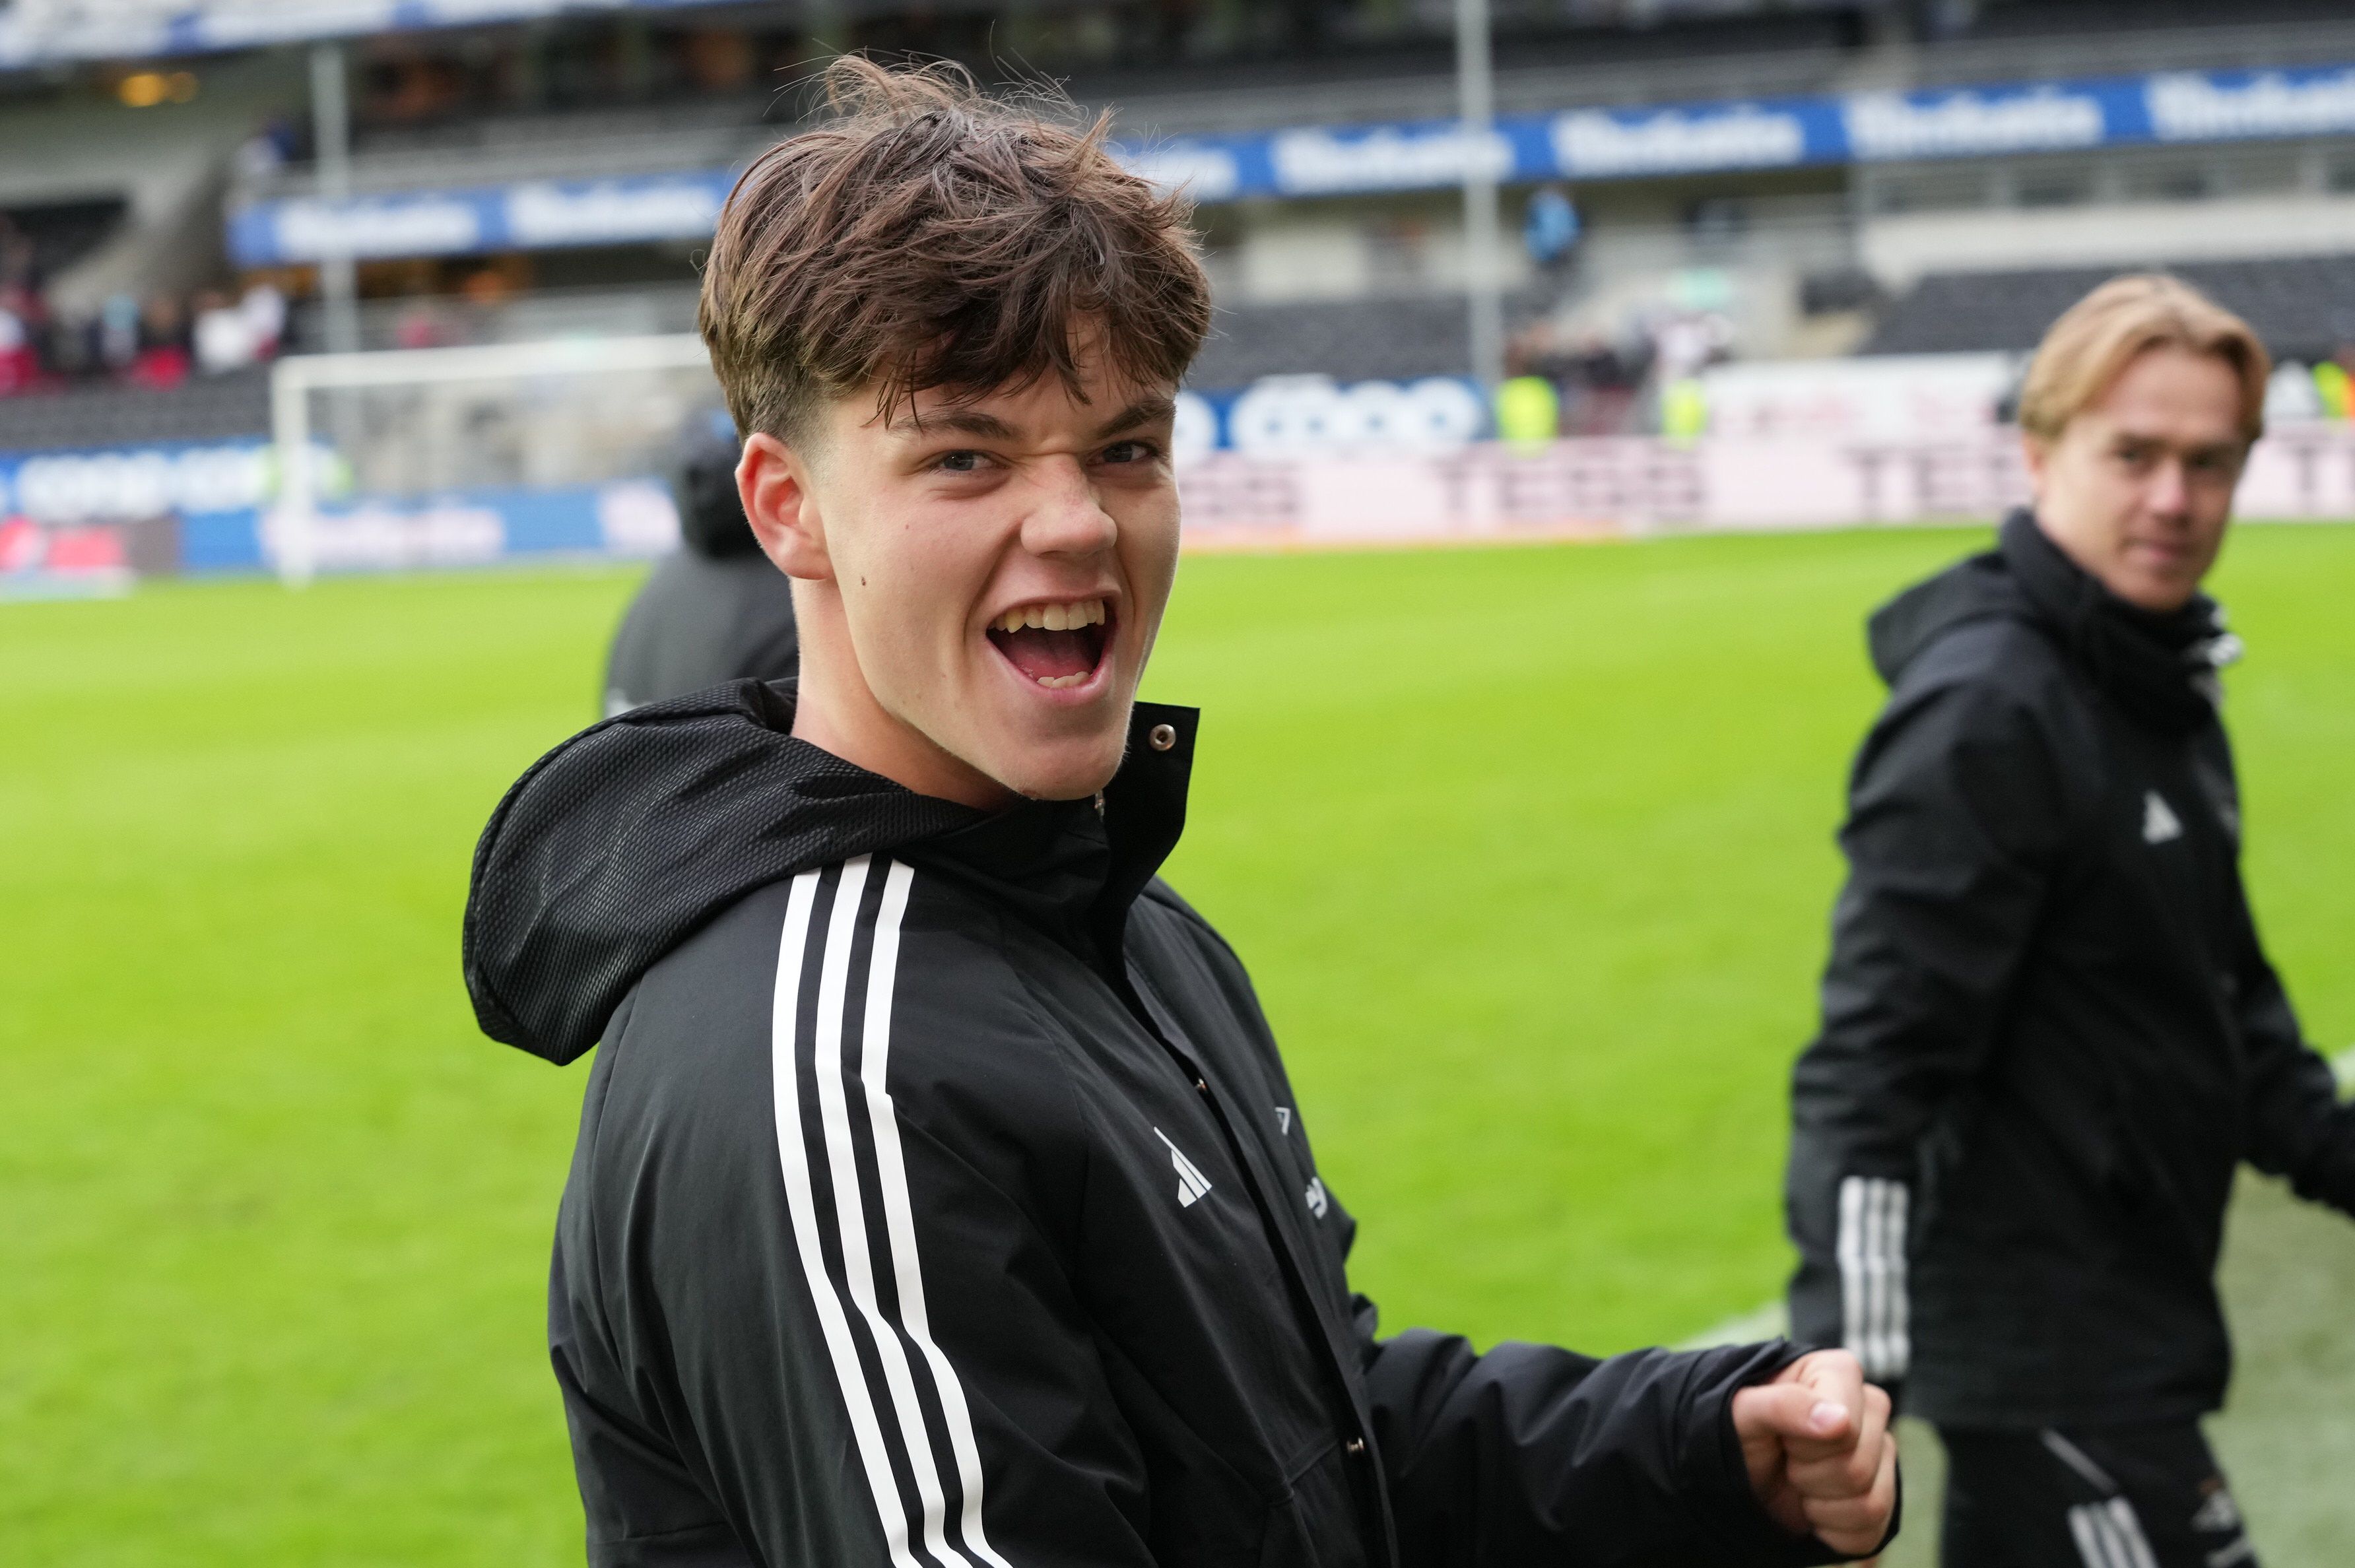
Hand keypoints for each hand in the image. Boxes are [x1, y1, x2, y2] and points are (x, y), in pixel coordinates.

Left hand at [1729, 1349, 1896, 1558]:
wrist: (1739, 1468)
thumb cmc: (1740, 1429)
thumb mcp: (1743, 1411)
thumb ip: (1783, 1406)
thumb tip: (1840, 1421)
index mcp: (1840, 1373)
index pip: (1846, 1429)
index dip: (1806, 1446)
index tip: (1782, 1437)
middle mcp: (1869, 1409)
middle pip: (1858, 1469)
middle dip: (1809, 1476)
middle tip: (1786, 1460)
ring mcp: (1880, 1453)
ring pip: (1871, 1503)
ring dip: (1820, 1505)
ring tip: (1798, 1481)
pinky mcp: (1882, 1494)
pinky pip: (1874, 1530)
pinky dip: (1834, 1531)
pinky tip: (1814, 1508)